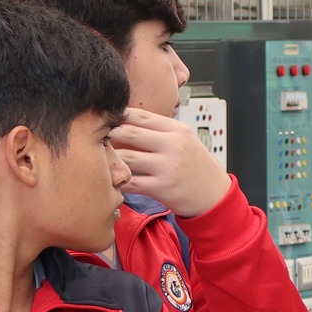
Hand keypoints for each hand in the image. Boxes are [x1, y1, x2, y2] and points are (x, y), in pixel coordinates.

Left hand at [110, 108, 230, 218]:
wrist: (215, 196)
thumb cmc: (196, 167)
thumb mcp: (185, 140)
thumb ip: (160, 130)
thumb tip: (127, 120)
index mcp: (177, 129)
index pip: (139, 115)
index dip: (118, 116)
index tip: (106, 121)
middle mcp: (172, 145)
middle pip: (129, 133)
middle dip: (109, 135)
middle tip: (96, 139)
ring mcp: (167, 167)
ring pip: (126, 157)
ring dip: (110, 159)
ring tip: (100, 160)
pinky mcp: (162, 188)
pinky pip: (131, 182)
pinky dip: (119, 181)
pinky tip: (113, 180)